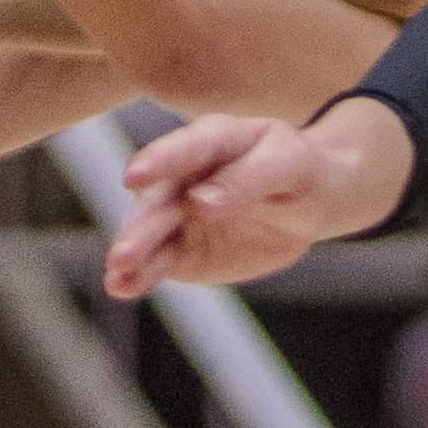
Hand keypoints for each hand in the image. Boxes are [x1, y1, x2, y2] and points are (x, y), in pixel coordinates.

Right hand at [108, 103, 407, 293]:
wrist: (310, 198)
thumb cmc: (297, 169)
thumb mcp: (287, 165)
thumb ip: (247, 179)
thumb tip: (199, 203)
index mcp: (212, 139)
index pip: (185, 150)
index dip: (159, 162)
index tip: (135, 178)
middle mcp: (182, 175)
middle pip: (158, 201)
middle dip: (140, 228)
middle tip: (124, 253)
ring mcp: (177, 212)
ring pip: (150, 235)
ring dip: (131, 257)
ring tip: (116, 278)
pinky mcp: (182, 246)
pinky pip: (160, 262)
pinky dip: (141, 276)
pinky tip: (122, 287)